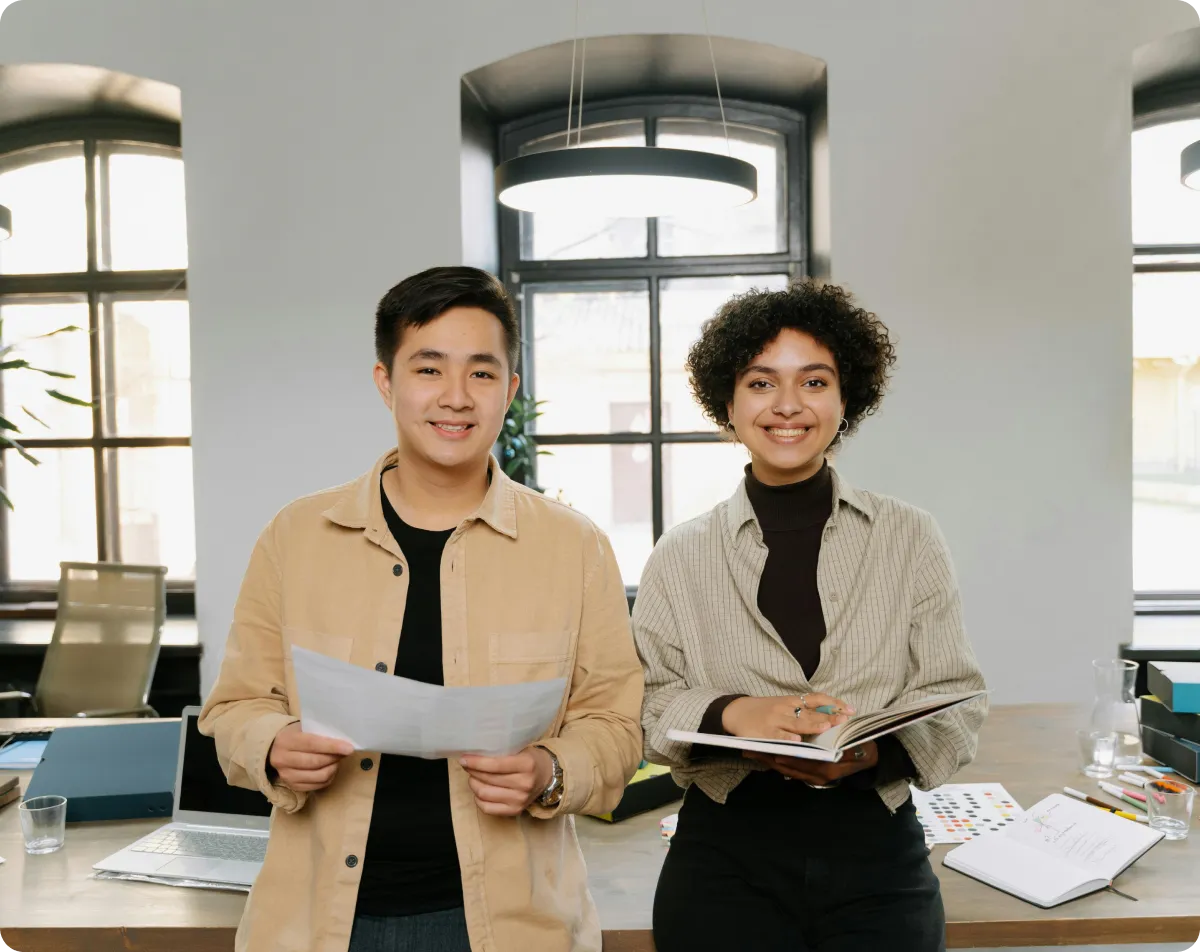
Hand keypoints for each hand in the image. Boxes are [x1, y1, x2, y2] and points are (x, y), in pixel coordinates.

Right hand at [268, 722, 353, 791]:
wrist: (274, 748)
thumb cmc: (295, 734)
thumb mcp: (303, 728)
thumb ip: (320, 733)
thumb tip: (343, 741)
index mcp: (286, 741)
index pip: (312, 744)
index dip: (332, 747)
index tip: (349, 748)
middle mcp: (283, 759)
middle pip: (315, 762)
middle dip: (334, 758)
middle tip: (345, 753)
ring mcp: (286, 775)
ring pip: (317, 776)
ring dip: (332, 769)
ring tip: (337, 761)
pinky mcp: (291, 786)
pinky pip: (316, 786)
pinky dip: (327, 778)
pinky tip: (330, 769)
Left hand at [460, 747, 553, 816]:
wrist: (548, 776)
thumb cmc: (530, 759)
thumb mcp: (521, 749)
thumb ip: (502, 752)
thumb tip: (473, 754)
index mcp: (527, 764)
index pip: (494, 765)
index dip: (476, 762)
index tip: (464, 758)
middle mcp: (524, 784)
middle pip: (487, 779)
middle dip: (472, 771)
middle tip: (467, 765)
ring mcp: (520, 800)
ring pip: (484, 794)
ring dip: (473, 784)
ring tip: (472, 777)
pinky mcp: (515, 811)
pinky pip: (487, 808)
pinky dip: (478, 798)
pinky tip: (479, 790)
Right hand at [721, 692, 853, 741]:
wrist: (736, 711)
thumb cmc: (764, 710)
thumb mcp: (784, 705)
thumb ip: (803, 710)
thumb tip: (828, 716)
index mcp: (792, 700)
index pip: (816, 699)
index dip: (834, 703)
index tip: (850, 709)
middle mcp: (785, 708)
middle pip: (810, 712)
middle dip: (828, 716)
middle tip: (843, 720)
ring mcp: (775, 720)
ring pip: (796, 723)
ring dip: (811, 725)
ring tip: (825, 727)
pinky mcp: (764, 732)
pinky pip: (777, 735)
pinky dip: (787, 738)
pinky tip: (797, 741)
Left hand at [744, 740, 878, 785]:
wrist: (870, 757)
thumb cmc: (861, 747)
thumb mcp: (854, 747)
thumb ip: (840, 750)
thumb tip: (829, 749)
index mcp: (826, 768)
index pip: (797, 762)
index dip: (780, 755)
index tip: (764, 749)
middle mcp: (818, 775)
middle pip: (787, 767)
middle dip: (768, 759)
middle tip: (749, 751)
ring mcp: (815, 776)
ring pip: (787, 770)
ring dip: (769, 761)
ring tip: (752, 753)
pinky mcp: (813, 774)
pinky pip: (792, 770)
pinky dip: (779, 763)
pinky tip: (767, 758)